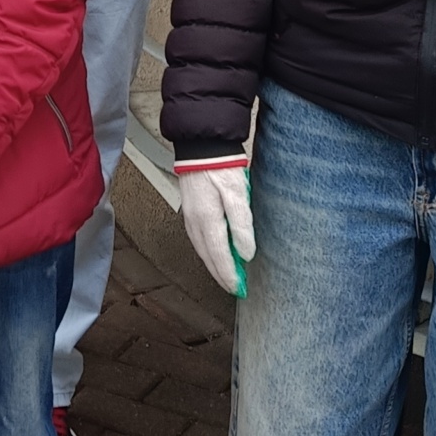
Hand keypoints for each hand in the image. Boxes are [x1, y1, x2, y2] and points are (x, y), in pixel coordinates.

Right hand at [173, 163, 254, 296]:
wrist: (202, 146)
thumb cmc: (221, 167)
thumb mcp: (238, 194)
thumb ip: (242, 225)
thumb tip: (245, 253)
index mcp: (207, 222)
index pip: (219, 258)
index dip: (229, 276)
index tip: (238, 288)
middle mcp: (195, 224)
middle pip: (208, 258)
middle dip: (221, 275)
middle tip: (235, 288)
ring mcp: (190, 218)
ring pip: (202, 251)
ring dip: (214, 266)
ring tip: (228, 275)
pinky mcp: (191, 211)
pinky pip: (199, 240)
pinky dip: (209, 252)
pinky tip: (216, 253)